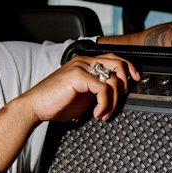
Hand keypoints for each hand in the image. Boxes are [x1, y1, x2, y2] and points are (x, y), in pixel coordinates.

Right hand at [20, 54, 140, 122]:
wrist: (36, 107)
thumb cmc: (56, 104)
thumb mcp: (83, 96)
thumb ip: (98, 91)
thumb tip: (115, 94)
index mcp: (85, 64)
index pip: (113, 58)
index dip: (128, 68)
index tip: (136, 80)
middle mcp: (83, 61)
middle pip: (117, 63)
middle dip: (126, 82)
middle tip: (122, 99)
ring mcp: (80, 67)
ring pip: (112, 79)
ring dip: (113, 102)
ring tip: (104, 114)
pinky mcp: (78, 76)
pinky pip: (103, 89)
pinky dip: (105, 104)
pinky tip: (97, 113)